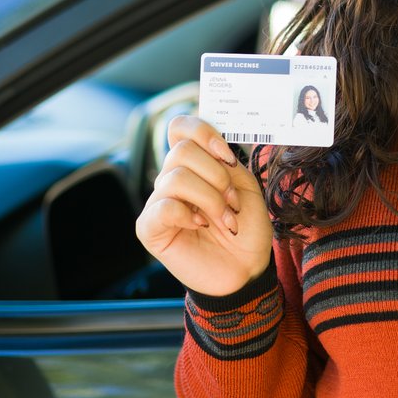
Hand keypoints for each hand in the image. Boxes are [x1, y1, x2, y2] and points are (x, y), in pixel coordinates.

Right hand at [135, 114, 271, 296]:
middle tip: (232, 201)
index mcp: (195, 165)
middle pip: (182, 151)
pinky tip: (200, 226)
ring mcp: (159, 202)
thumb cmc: (246, 229)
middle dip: (216, 175)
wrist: (246, 269)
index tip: (226, 155)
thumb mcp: (247, 189)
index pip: (181, 127)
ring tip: (225, 220)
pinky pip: (163, 206)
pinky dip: (188, 214)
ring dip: (211, 199)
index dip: (202, 132)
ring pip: (176, 177)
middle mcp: (173, 178)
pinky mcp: (150, 228)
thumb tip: (212, 149)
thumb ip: (228, 164)